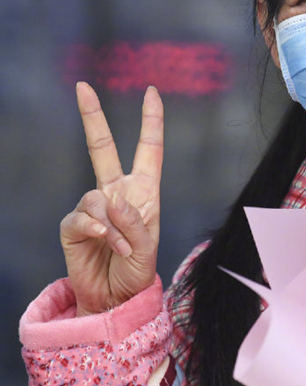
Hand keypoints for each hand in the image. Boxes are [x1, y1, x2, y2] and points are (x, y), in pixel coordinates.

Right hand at [60, 82, 163, 316]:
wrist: (115, 299)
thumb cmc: (137, 272)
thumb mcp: (147, 248)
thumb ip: (134, 223)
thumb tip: (111, 201)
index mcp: (144, 192)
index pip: (149, 149)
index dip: (150, 120)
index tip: (151, 91)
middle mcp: (117, 192)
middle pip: (101, 148)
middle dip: (92, 117)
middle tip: (82, 86)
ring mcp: (94, 208)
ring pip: (96, 198)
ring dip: (112, 225)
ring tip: (122, 247)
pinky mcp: (73, 225)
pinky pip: (82, 218)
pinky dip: (97, 231)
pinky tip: (105, 244)